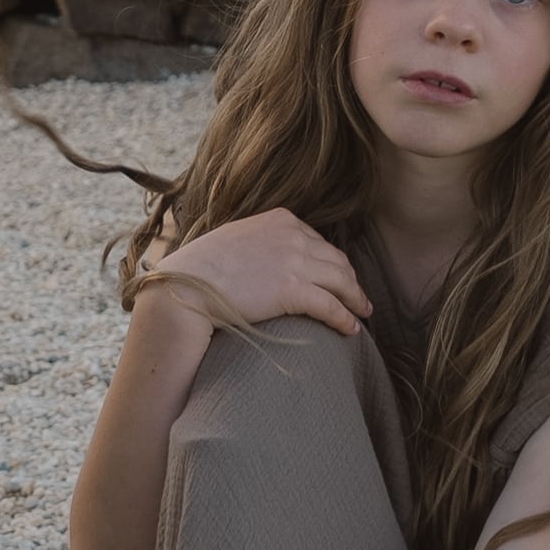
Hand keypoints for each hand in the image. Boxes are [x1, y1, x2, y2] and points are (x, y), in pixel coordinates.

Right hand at [147, 210, 370, 336]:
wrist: (187, 284)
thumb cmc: (202, 267)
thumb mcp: (237, 239)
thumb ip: (261, 242)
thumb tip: (271, 260)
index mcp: (281, 219)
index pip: (318, 242)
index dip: (332, 263)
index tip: (338, 278)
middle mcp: (293, 235)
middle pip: (336, 260)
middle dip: (350, 280)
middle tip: (359, 298)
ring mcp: (296, 261)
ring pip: (341, 281)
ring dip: (355, 299)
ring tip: (362, 313)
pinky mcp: (294, 290)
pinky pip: (332, 305)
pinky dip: (346, 318)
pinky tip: (352, 330)